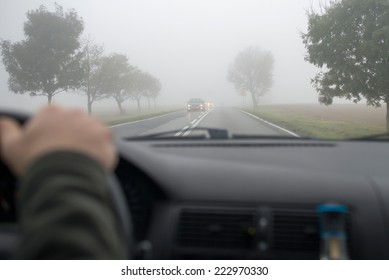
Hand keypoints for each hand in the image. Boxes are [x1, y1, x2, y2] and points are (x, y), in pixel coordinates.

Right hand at [0, 105, 116, 175]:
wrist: (65, 175)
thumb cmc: (37, 160)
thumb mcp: (12, 146)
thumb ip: (6, 130)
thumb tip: (3, 121)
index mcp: (51, 112)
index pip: (51, 117)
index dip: (50, 133)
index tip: (50, 147)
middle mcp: (74, 113)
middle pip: (73, 124)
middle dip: (70, 136)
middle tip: (65, 156)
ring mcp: (92, 123)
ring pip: (90, 132)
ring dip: (87, 143)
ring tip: (79, 161)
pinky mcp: (106, 136)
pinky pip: (105, 143)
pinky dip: (100, 152)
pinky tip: (92, 162)